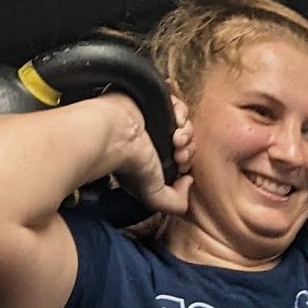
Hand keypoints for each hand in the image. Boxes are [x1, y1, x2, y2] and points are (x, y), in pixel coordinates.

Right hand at [110, 91, 191, 218]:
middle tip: (178, 155)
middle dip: (188, 152)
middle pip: (187, 145)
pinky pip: (180, 107)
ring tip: (175, 140)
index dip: (187, 165)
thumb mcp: (153, 197)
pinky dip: (182, 115)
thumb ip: (176, 204)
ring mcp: (156, 121)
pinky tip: (174, 123)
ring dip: (186, 134)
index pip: (183, 162)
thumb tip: (189, 183)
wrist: (117, 135)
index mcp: (154, 161)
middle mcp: (156, 142)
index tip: (180, 168)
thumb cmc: (129, 164)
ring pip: (186, 127)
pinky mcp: (157, 102)